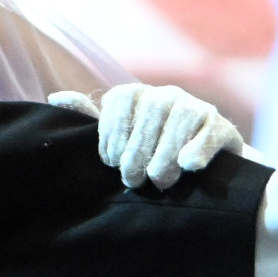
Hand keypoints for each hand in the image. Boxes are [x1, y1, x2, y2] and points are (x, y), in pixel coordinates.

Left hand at [85, 82, 241, 189]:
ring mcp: (195, 107)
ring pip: (179, 122)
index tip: (111, 162)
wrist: (198, 170)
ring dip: (166, 156)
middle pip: (148, 114)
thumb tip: (55, 98)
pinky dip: (198, 148)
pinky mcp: (221, 126)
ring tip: (159, 181)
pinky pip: (209, 132)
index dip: (112, 135)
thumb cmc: (147, 155)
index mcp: (135, 95)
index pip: (118, 103)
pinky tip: (189, 166)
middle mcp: (165, 95)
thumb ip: (89, 121)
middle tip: (133, 180)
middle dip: (137, 152)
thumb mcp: (117, 140)